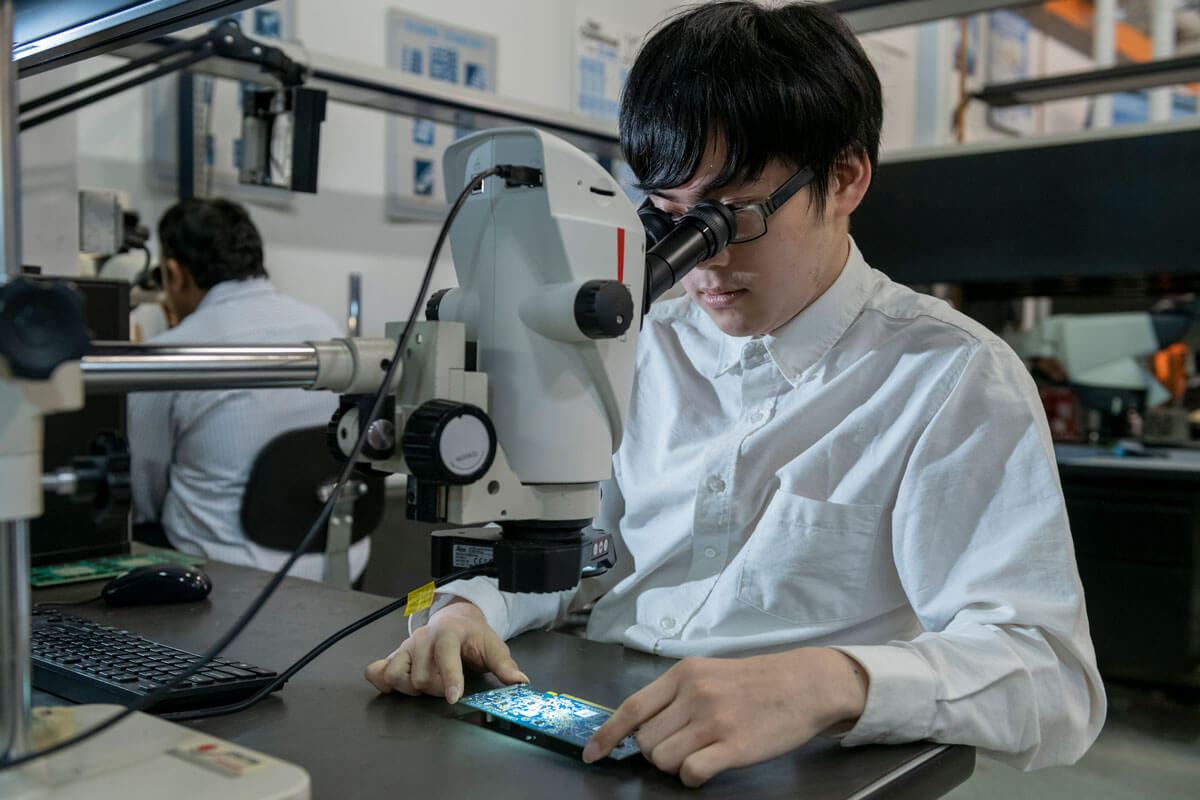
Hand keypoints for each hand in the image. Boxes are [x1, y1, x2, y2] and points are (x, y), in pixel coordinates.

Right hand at [364, 598, 528, 703]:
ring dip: (412, 688)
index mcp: (448, 633)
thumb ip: (505, 665)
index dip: (448, 678)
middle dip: (435, 688)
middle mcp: (423, 637)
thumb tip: (519, 682)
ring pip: (397, 676)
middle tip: (447, 685)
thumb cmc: (474, 636)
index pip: (445, 655)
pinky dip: (385, 682)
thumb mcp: (493, 646)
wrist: (455, 619)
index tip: (453, 697)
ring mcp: (406, 646)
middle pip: (420, 676)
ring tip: (428, 683)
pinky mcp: (394, 654)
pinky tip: (399, 684)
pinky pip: (378, 672)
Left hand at [583, 648, 867, 786]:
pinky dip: (693, 777)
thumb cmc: (755, 681)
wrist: (804, 684)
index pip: (632, 708)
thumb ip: (675, 695)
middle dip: (656, 752)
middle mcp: (694, 694)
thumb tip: (639, 726)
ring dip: (675, 765)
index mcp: (684, 673)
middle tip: (682, 745)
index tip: (592, 753)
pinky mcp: (734, 745)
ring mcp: (714, 720)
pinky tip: (708, 766)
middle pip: (647, 741)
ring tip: (699, 752)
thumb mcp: (709, 672)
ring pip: (664, 760)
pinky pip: (692, 772)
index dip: (607, 734)